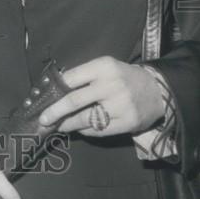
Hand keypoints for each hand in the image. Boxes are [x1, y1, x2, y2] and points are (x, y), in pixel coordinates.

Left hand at [39, 57, 164, 135]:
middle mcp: (111, 85)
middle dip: (54, 112)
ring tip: (58, 125)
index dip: (54, 90)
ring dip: (67, 124)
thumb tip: (56, 90)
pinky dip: (85, 131)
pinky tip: (79, 129)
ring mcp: (120, 105)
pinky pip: (99, 130)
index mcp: (103, 67)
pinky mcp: (127, 122)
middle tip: (43, 119)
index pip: (71, 78)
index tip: (43, 98)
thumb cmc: (123, 77)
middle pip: (74, 100)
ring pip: (85, 119)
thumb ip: (84, 76)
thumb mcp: (105, 67)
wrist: (156, 90)